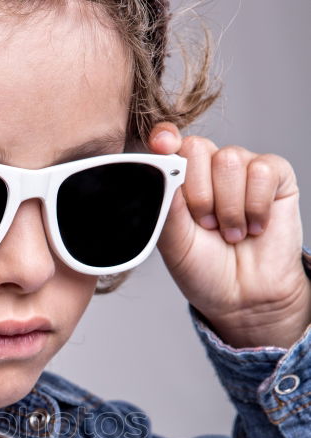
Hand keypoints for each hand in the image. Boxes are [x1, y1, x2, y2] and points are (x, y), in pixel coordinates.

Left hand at [149, 123, 310, 348]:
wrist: (243, 298)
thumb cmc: (205, 270)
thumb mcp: (173, 243)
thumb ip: (166, 206)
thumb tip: (163, 168)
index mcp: (181, 181)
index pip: (169, 144)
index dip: (165, 139)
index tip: (161, 145)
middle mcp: (211, 169)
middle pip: (197, 148)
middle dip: (199, 194)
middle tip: (207, 226)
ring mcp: (244, 169)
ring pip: (229, 160)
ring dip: (228, 208)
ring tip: (231, 233)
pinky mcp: (276, 176)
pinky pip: (262, 171)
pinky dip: (255, 206)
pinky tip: (255, 227)